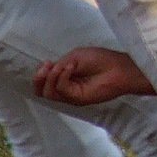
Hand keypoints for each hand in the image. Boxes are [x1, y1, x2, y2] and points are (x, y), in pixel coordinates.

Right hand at [33, 46, 154, 104]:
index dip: (39, 73)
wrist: (118, 67)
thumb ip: (59, 66)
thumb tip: (48, 72)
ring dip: (50, 77)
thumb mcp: (74, 58)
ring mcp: (70, 95)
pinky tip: (71, 68)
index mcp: (64, 78)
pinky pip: (61, 90)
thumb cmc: (100, 59)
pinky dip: (61, 77)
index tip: (46, 62)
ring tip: (61, 66)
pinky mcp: (77, 99)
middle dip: (38, 78)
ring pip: (48, 93)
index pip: (43, 82)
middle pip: (40, 91)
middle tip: (46, 67)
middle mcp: (65, 88)